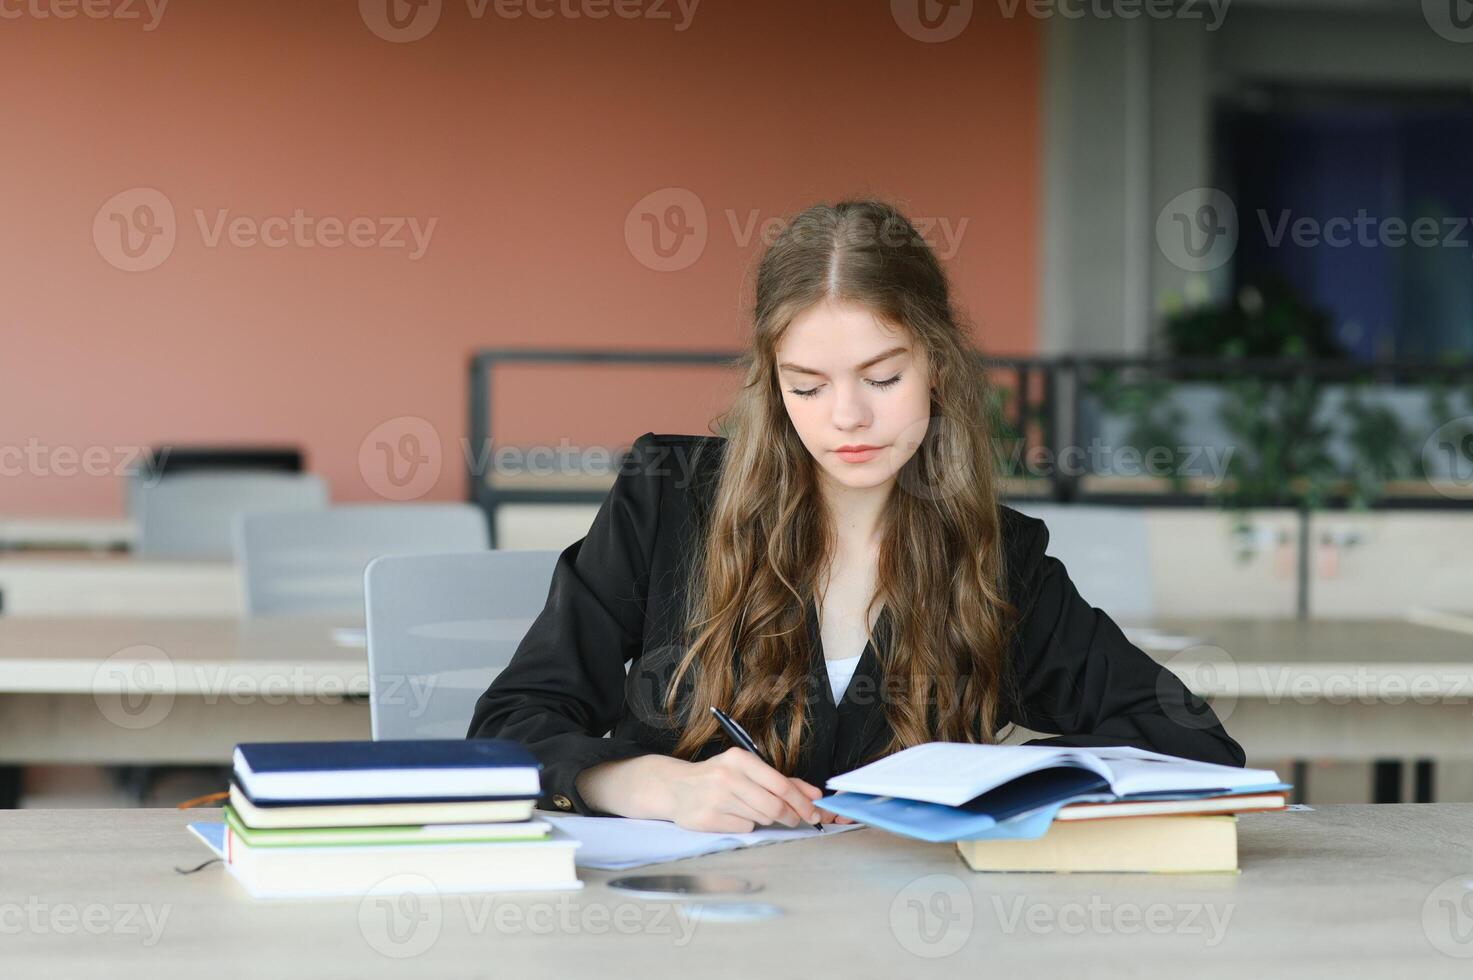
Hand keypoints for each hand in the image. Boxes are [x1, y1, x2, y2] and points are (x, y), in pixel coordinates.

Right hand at [665, 747, 844, 832]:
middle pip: (774, 806)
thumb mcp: (747, 769)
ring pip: (761, 818)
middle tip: (794, 819)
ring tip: (750, 808)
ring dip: (765, 819)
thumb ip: (782, 781)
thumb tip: (815, 794)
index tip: (814, 812)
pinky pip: (744, 828)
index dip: (802, 802)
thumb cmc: (717, 777)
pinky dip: (746, 825)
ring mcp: (716, 799)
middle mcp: (727, 777)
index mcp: (740, 759)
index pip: (781, 784)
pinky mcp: (708, 819)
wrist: (676, 787)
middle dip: (790, 816)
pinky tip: (733, 815)